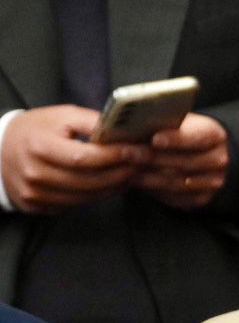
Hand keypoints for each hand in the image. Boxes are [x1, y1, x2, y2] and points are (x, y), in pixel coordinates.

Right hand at [1, 105, 148, 212]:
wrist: (1, 151)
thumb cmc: (37, 130)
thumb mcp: (60, 116)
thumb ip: (91, 122)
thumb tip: (123, 130)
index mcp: (38, 146)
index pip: (83, 157)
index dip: (112, 156)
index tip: (135, 151)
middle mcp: (35, 174)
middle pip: (88, 181)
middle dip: (119, 174)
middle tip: (141, 165)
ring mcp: (35, 194)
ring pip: (85, 197)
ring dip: (113, 188)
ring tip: (131, 175)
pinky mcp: (37, 206)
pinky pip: (75, 205)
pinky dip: (97, 196)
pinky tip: (111, 186)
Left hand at [132, 113, 228, 209]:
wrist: (208, 155)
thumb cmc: (188, 133)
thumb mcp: (183, 122)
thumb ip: (167, 123)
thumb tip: (136, 125)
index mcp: (216, 136)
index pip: (197, 138)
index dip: (176, 139)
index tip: (154, 139)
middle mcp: (218, 161)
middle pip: (184, 162)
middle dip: (152, 157)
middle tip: (126, 152)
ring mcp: (212, 183)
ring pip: (177, 182)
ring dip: (149, 176)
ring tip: (126, 168)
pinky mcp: (201, 199)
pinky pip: (175, 197)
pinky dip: (154, 189)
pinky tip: (137, 181)